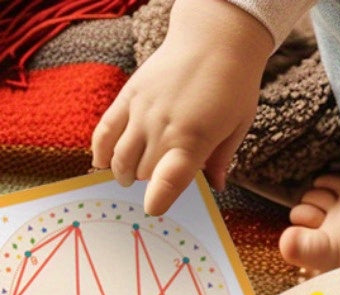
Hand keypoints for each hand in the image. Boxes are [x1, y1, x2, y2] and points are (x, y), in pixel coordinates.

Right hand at [91, 0, 271, 214]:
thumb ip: (221, 159)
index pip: (169, 179)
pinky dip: (101, 148)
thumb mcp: (237, 127)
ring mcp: (142, 110)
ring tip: (126, 179)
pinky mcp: (129, 95)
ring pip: (121, 154)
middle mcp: (163, 127)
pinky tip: (101, 162)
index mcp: (194, 140)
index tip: (153, 209)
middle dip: (148, 183)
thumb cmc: (234, 86)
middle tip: (155, 186)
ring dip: (122, 171)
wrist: (214, 39)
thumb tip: (216, 187)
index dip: (158, 198)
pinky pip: (106, 127)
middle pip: (143, 171)